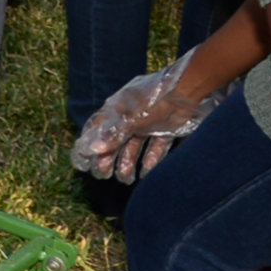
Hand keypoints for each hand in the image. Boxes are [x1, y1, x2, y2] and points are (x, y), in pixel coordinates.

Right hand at [71, 52, 221, 180]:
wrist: (187, 91)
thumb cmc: (154, 101)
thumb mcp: (131, 118)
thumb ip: (113, 134)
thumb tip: (92, 149)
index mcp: (117, 109)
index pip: (98, 128)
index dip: (89, 143)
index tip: (82, 162)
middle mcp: (130, 116)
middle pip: (116, 139)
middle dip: (109, 157)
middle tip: (103, 175)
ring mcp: (148, 123)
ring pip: (134, 145)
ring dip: (128, 161)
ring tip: (126, 179)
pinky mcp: (165, 129)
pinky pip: (156, 146)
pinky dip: (151, 157)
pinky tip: (147, 170)